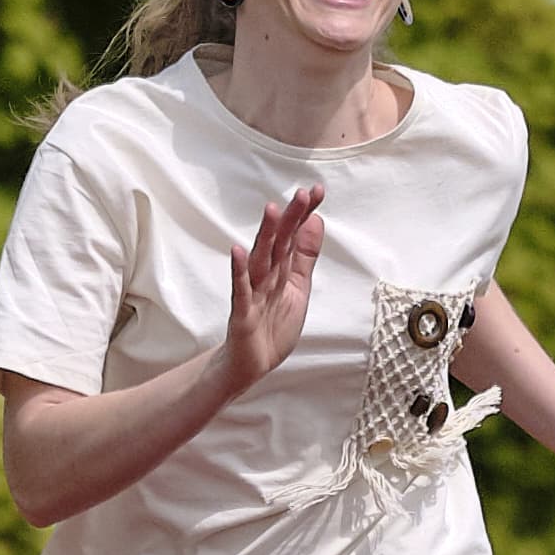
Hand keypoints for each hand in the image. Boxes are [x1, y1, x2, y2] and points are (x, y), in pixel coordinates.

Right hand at [217, 187, 324, 389]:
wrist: (252, 364)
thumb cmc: (272, 324)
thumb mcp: (298, 287)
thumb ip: (304, 256)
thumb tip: (315, 221)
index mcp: (281, 270)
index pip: (294, 236)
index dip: (304, 215)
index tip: (317, 191)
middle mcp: (266, 276)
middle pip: (279, 242)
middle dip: (290, 219)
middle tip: (302, 194)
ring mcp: (252, 292)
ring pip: (260, 259)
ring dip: (265, 235)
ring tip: (272, 210)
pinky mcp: (242, 313)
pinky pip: (240, 289)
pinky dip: (239, 271)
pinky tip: (238, 251)